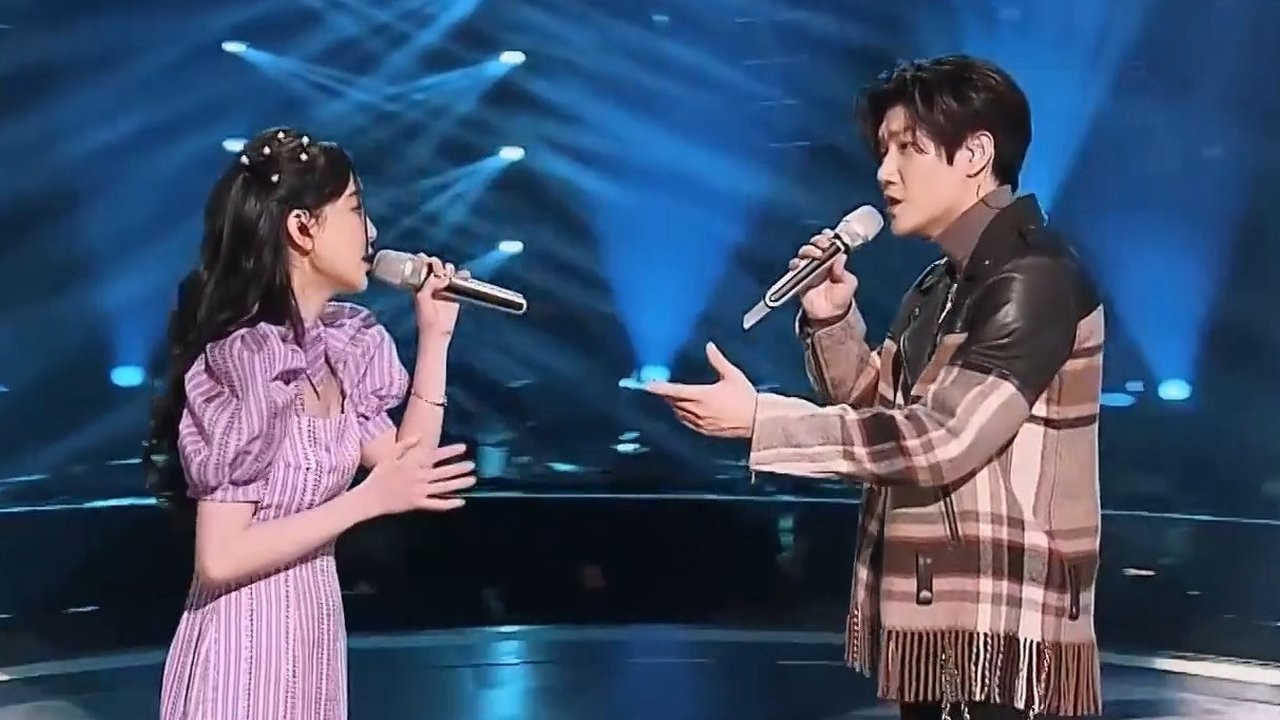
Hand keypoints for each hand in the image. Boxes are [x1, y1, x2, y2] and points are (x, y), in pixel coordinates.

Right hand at [359, 438, 476, 514]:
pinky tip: (461, 501)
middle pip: (443, 472)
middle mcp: (419, 477)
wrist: (369, 498)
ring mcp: (419, 491)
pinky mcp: (417, 504)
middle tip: (473, 465)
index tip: (464, 447)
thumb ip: (405, 445)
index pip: (435, 456)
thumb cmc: (378, 476)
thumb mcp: (389, 455)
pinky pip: (436, 504)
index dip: (450, 451)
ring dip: (459, 483)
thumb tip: (420, 436)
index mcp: (413, 464)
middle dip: (460, 468)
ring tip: (472, 480)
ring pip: (443, 487)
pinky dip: (449, 503)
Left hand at [413, 255, 470, 336]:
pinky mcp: (455, 294)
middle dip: (437, 263)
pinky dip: (463, 276)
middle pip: (436, 267)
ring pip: (448, 272)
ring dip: (449, 269)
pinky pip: (460, 281)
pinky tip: (464, 275)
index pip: (422, 267)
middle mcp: (432, 284)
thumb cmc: (426, 316)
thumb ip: (429, 284)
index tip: (424, 257)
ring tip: (449, 273)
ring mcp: (444, 288)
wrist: (437, 330)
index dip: (423, 260)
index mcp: (420, 284)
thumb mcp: (422, 297)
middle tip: (438, 269)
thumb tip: (440, 275)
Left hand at [645, 342, 756, 438]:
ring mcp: (700, 423)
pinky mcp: (705, 431)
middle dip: (666, 396)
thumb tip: (709, 346)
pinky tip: (684, 411)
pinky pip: (687, 423)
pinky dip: (682, 416)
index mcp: (702, 396)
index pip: (674, 391)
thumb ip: (718, 360)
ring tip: (672, 398)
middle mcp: (697, 410)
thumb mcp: (732, 375)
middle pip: (673, 403)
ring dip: (673, 406)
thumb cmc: (745, 397)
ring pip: (679, 414)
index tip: (648, 385)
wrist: (757, 421)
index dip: (660, 388)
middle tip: (660, 389)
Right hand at [792, 230, 857, 321]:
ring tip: (815, 255)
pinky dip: (795, 263)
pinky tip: (800, 264)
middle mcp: (819, 260)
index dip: (827, 236)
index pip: (828, 241)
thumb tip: (841, 257)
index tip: (829, 236)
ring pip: (804, 252)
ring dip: (807, 250)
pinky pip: (794, 266)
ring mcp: (808, 268)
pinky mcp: (799, 277)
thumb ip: (844, 272)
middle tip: (823, 245)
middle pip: (814, 244)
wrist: (830, 314)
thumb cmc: (841, 296)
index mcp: (832, 258)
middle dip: (817, 241)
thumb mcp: (848, 284)